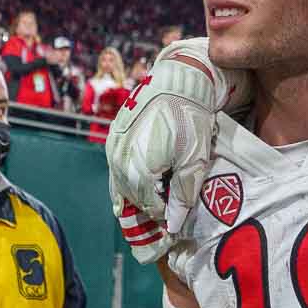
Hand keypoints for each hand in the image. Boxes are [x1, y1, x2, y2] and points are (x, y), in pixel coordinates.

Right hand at [105, 38, 249, 263]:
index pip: (151, 207)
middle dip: (151, 205)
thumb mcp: (195, 160)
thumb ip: (183, 195)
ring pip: (122, 185)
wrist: (178, 81)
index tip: (180, 213)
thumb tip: (173, 225)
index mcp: (139, 170)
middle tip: (170, 205)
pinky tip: (132, 187)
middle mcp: (120, 162)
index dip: (167, 214)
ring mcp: (113, 149)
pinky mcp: (113, 138)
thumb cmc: (191, 120)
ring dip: (138, 193)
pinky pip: (115, 169)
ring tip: (157, 193)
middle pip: (134, 198)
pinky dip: (124, 181)